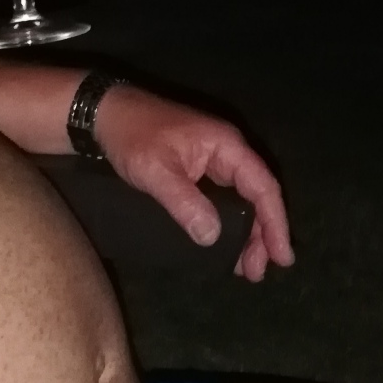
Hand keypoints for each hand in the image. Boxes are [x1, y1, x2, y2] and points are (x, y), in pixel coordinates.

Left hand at [94, 85, 293, 280]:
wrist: (101, 111)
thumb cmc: (130, 134)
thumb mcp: (156, 171)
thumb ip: (186, 203)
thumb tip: (213, 238)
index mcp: (224, 144)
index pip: (263, 186)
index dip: (276, 223)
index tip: (282, 258)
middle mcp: (224, 149)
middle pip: (256, 194)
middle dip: (261, 234)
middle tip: (256, 272)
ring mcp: (210, 156)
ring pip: (240, 197)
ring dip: (245, 231)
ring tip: (244, 266)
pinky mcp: (195, 165)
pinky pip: (222, 196)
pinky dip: (227, 221)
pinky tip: (223, 243)